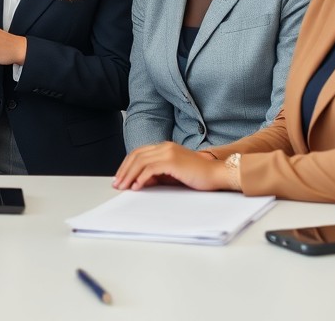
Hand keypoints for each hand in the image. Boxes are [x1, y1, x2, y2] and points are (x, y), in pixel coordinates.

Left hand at [113, 142, 231, 191]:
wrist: (217, 174)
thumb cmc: (198, 176)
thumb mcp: (173, 174)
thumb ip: (157, 174)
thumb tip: (140, 181)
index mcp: (164, 147)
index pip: (138, 153)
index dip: (127, 165)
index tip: (120, 178)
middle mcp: (164, 146)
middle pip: (136, 156)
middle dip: (124, 170)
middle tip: (117, 184)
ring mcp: (168, 152)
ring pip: (140, 162)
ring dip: (129, 175)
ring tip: (123, 187)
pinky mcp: (172, 161)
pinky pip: (150, 169)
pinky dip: (141, 178)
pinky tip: (136, 187)